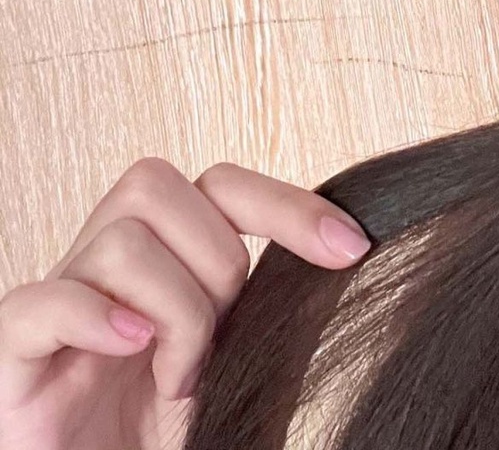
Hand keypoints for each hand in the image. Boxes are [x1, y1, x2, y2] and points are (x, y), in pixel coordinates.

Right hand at [0, 158, 371, 449]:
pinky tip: (132, 350)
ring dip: (173, 311)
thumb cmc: (160, 429)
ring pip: (119, 240)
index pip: (221, 184)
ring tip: (177, 379)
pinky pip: (43, 303)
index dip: (287, 203)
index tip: (353, 247)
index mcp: (162, 254)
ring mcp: (58, 302)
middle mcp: (105, 263)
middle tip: (217, 339)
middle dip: (214, 261)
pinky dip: (95, 318)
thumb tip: (351, 248)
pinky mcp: (12, 354)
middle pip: (157, 185)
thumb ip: (266, 303)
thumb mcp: (234, 356)